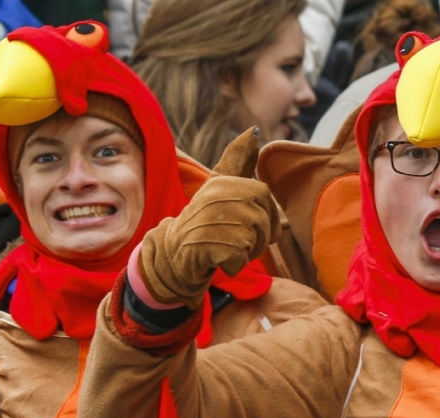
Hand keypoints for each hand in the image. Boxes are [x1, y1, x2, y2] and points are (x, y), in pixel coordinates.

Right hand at [138, 128, 280, 309]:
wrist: (172, 251)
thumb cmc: (203, 218)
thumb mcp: (220, 185)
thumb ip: (238, 160)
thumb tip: (254, 130)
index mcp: (226, 181)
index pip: (266, 199)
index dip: (262, 216)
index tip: (239, 220)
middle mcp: (220, 196)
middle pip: (266, 223)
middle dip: (256, 238)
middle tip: (230, 236)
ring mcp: (215, 220)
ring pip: (256, 243)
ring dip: (245, 253)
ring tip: (223, 246)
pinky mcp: (211, 246)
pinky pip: (241, 259)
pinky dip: (233, 265)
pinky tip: (216, 259)